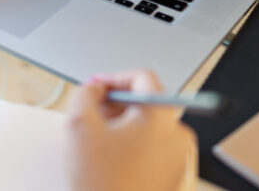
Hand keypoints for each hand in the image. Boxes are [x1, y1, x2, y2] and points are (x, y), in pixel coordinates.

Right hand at [65, 70, 196, 190]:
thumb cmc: (102, 182)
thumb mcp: (79, 125)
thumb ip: (84, 93)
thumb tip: (94, 89)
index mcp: (161, 116)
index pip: (143, 78)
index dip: (113, 78)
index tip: (96, 87)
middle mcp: (178, 135)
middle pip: (147, 104)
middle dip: (116, 105)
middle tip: (92, 116)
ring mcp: (179, 159)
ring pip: (148, 128)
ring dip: (122, 128)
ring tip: (98, 145)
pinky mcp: (175, 178)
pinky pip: (153, 151)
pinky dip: (132, 148)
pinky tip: (110, 163)